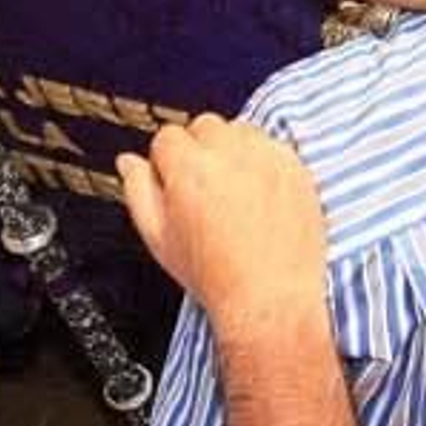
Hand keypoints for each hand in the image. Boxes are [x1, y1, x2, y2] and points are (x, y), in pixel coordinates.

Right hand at [118, 115, 326, 326]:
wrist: (270, 299)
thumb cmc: (215, 275)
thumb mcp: (158, 237)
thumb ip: (138, 190)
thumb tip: (130, 162)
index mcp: (189, 168)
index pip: (168, 137)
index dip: (168, 164)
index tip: (177, 185)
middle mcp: (229, 155)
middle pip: (205, 126)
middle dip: (200, 151)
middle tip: (205, 191)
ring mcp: (267, 159)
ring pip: (241, 131)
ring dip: (233, 150)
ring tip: (234, 193)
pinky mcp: (296, 168)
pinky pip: (274, 146)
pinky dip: (265, 162)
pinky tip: (260, 196)